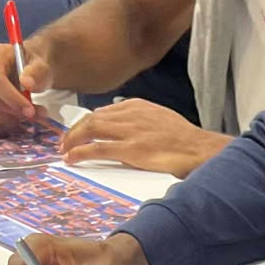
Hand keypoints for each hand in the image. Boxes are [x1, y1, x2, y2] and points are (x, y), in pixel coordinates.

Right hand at [0, 40, 52, 135]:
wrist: (24, 72)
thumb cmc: (31, 68)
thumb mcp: (41, 67)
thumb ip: (37, 73)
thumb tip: (27, 83)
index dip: (11, 98)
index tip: (30, 111)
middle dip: (10, 113)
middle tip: (31, 116)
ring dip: (3, 121)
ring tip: (21, 118)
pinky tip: (10, 123)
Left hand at [63, 101, 231, 177]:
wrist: (200, 149)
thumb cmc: (186, 140)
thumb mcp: (162, 119)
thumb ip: (143, 120)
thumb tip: (131, 128)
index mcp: (137, 106)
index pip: (103, 112)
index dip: (86, 123)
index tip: (79, 133)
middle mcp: (130, 114)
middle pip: (91, 118)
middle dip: (74, 130)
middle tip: (64, 143)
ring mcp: (129, 132)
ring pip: (90, 130)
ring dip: (72, 140)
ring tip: (64, 151)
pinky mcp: (131, 150)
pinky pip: (97, 149)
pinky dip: (81, 152)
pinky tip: (72, 158)